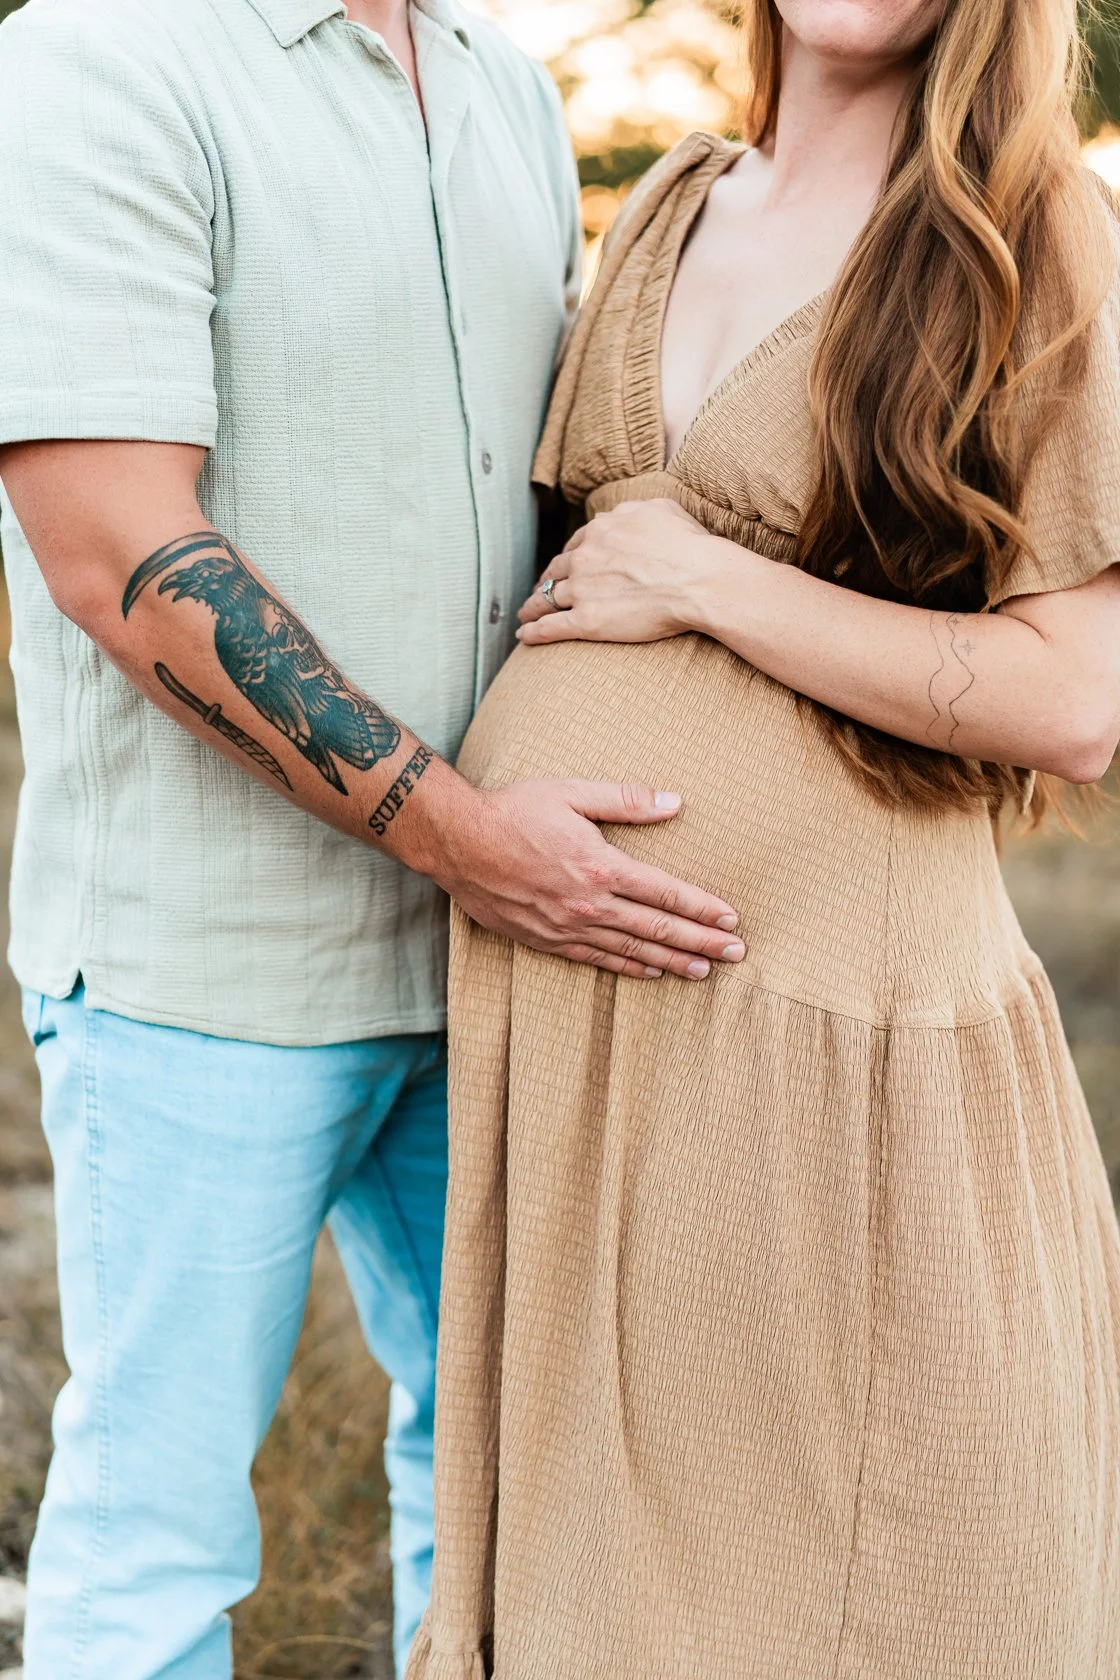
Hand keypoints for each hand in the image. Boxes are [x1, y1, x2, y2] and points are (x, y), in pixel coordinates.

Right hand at [428, 774, 744, 981]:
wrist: (457, 843)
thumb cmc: (514, 810)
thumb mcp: (571, 792)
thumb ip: (626, 800)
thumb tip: (675, 802)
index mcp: (600, 865)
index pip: (665, 893)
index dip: (702, 908)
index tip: (731, 919)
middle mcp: (588, 903)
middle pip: (657, 929)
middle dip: (701, 942)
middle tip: (736, 954)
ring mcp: (567, 927)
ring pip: (632, 951)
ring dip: (673, 961)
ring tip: (705, 971)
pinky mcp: (547, 940)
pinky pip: (598, 960)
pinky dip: (630, 969)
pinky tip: (652, 972)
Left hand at [517, 498, 729, 646]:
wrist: (698, 580)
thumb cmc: (689, 546)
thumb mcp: (662, 510)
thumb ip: (636, 510)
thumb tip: (624, 514)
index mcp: (602, 530)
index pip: (576, 544)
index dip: (568, 557)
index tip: (565, 567)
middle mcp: (585, 557)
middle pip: (556, 570)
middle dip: (546, 581)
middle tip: (540, 590)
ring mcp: (583, 589)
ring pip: (547, 598)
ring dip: (533, 606)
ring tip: (525, 615)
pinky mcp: (586, 621)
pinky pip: (550, 627)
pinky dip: (534, 632)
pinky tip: (524, 637)